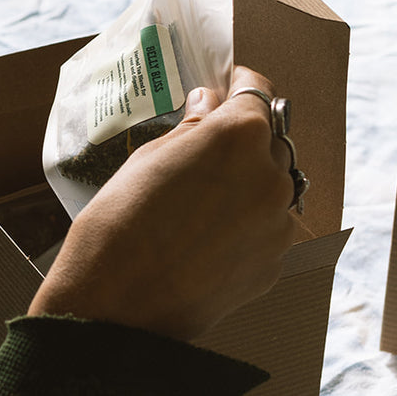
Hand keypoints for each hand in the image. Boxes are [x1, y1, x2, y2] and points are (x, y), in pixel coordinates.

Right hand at [29, 66, 296, 340]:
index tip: (225, 89)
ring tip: (198, 206)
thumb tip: (209, 104)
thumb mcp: (146, 159)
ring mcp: (278, 224)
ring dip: (245, 186)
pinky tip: (203, 240)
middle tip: (201, 155)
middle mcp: (271, 176)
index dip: (239, 86)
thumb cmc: (119, 226)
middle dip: (240, 142)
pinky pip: (265, 230)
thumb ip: (191, 128)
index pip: (257, 91)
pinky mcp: (275, 264)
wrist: (117, 309)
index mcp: (240, 137)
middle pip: (269, 141)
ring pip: (270, 188)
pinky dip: (243, 227)